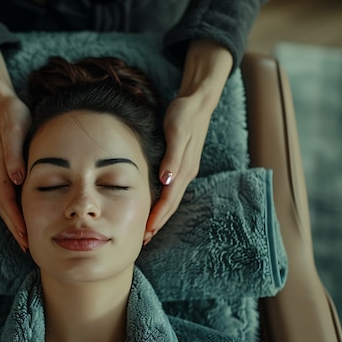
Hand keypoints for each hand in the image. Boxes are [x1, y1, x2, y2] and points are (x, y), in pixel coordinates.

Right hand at [0, 47, 30, 250]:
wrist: (1, 102)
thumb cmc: (11, 116)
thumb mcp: (14, 131)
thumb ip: (13, 155)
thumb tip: (17, 179)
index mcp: (0, 170)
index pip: (7, 203)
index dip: (16, 222)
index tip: (26, 238)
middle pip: (5, 209)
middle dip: (15, 229)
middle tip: (27, 247)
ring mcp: (1, 173)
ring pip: (6, 204)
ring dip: (15, 222)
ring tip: (26, 238)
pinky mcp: (6, 169)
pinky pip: (10, 195)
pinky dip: (16, 209)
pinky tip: (26, 215)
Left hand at [144, 40, 232, 243]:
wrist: (198, 101)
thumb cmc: (184, 114)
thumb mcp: (178, 131)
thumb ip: (173, 157)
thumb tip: (167, 181)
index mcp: (184, 168)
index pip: (169, 199)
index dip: (157, 216)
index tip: (146, 231)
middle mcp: (185, 172)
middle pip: (171, 204)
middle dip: (158, 223)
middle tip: (144, 239)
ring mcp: (185, 170)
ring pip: (172, 199)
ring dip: (161, 215)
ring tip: (148, 230)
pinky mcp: (181, 164)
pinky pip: (172, 190)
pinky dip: (163, 202)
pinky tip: (156, 206)